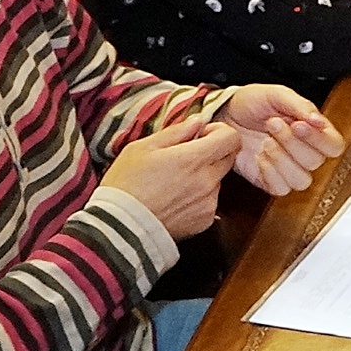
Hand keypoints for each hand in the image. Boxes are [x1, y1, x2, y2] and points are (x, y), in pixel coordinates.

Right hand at [103, 117, 243, 237]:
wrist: (120, 228)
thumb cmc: (126, 185)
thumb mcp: (142, 148)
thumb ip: (175, 132)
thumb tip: (198, 122)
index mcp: (193, 159)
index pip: (231, 138)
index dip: (220, 132)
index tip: (202, 134)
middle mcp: (207, 181)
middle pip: (228, 158)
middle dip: (212, 152)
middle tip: (185, 157)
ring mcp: (208, 203)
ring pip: (218, 180)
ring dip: (204, 176)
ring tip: (174, 182)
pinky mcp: (205, 221)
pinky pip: (210, 201)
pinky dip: (199, 197)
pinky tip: (175, 200)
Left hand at [217, 85, 345, 196]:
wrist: (223, 116)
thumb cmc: (250, 103)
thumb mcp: (275, 94)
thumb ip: (300, 105)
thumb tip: (319, 122)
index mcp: (313, 131)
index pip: (334, 146)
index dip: (319, 139)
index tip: (298, 125)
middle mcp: (305, 153)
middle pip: (316, 162)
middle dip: (291, 143)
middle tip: (272, 124)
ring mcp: (289, 169)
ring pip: (302, 180)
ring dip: (281, 160)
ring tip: (265, 142)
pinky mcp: (271, 182)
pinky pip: (281, 188)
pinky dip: (269, 173)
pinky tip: (260, 158)